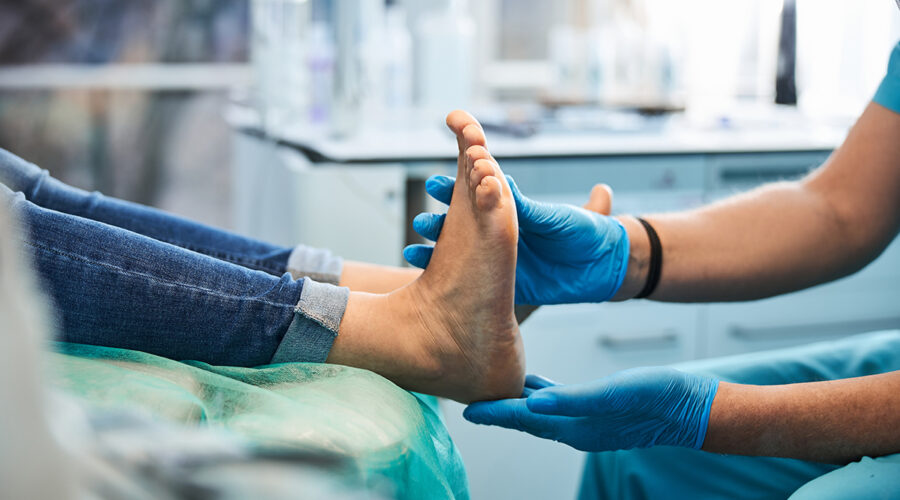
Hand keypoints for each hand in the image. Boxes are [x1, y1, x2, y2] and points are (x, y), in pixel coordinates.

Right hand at [404, 175, 629, 303]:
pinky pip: (470, 282)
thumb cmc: (588, 232)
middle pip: (460, 224)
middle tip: (422, 222)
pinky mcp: (504, 285)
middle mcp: (500, 233)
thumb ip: (528, 206)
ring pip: (459, 253)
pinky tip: (428, 278)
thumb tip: (500, 179)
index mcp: (513, 210)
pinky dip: (446, 279)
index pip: (476, 194)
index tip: (434, 184)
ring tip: (416, 249)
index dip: (455, 188)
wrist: (605, 267)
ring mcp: (499, 260)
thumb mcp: (558, 217)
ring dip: (437, 250)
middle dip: (438, 221)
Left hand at [462, 368, 718, 451]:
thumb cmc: (657, 397)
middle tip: (470, 399)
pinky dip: (541, 395)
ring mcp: (587, 421)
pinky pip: (559, 403)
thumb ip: (572, 400)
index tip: (466, 410)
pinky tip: (534, 383)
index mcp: (575, 426)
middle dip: (498, 411)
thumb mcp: (614, 393)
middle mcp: (575, 428)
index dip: (494, 413)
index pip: (523, 420)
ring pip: (540, 412)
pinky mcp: (598, 410)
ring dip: (516, 404)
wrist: (693, 408)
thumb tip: (533, 403)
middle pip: (526, 420)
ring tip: (494, 390)